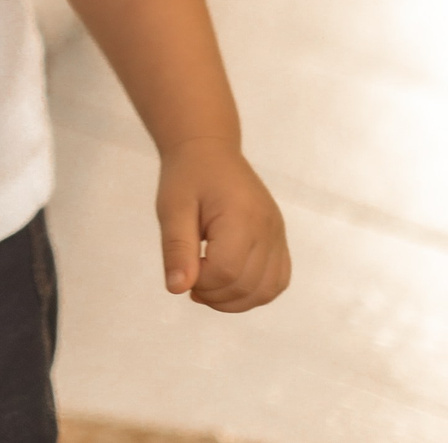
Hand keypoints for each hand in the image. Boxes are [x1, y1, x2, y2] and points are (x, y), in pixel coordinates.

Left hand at [158, 136, 289, 310]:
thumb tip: (177, 289)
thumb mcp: (171, 208)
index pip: (227, 271)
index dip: (202, 283)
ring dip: (236, 300)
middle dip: (216, 295)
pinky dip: (254, 292)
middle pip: (249, 285)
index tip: (182, 271)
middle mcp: (268, 230)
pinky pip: (277, 279)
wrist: (209, 151)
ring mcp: (278, 236)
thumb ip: (176, 249)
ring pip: (267, 290)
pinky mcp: (279, 240)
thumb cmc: (187, 177)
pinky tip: (228, 284)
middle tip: (191, 283)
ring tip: (207, 288)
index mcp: (241, 218)